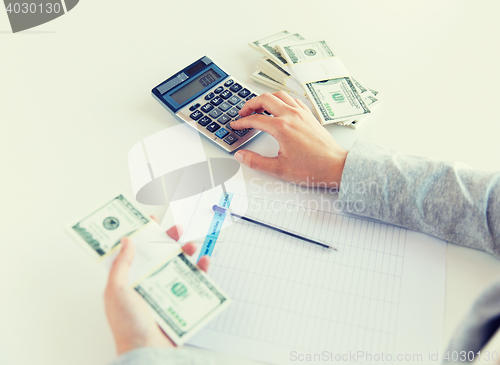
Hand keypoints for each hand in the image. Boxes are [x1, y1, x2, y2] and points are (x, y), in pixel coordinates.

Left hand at [104, 219, 209, 354]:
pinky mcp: (179, 299)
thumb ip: (121, 265)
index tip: (149, 221)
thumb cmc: (128, 327)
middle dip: (168, 239)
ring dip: (186, 252)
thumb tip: (126, 241)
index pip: (133, 252)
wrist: (149, 352)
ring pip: (177, 264)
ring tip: (191, 246)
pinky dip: (201, 271)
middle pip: (158, 254)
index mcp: (128, 280)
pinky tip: (203, 263)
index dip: (141, 235)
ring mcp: (164, 290)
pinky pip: (193, 281)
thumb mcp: (116, 292)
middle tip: (176, 229)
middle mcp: (146, 282)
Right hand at [231, 91, 347, 187]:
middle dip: (250, 104)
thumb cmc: (313, 168)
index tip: (236, 125)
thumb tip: (241, 155)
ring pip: (279, 95)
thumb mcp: (279, 169)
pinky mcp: (309, 115)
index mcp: (282, 127)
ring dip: (266, 98)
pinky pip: (292, 99)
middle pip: (265, 99)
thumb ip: (256, 161)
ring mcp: (302, 113)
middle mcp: (291, 115)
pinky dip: (281, 100)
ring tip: (258, 107)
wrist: (335, 166)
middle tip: (243, 112)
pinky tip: (279, 108)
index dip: (242, 122)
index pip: (255, 119)